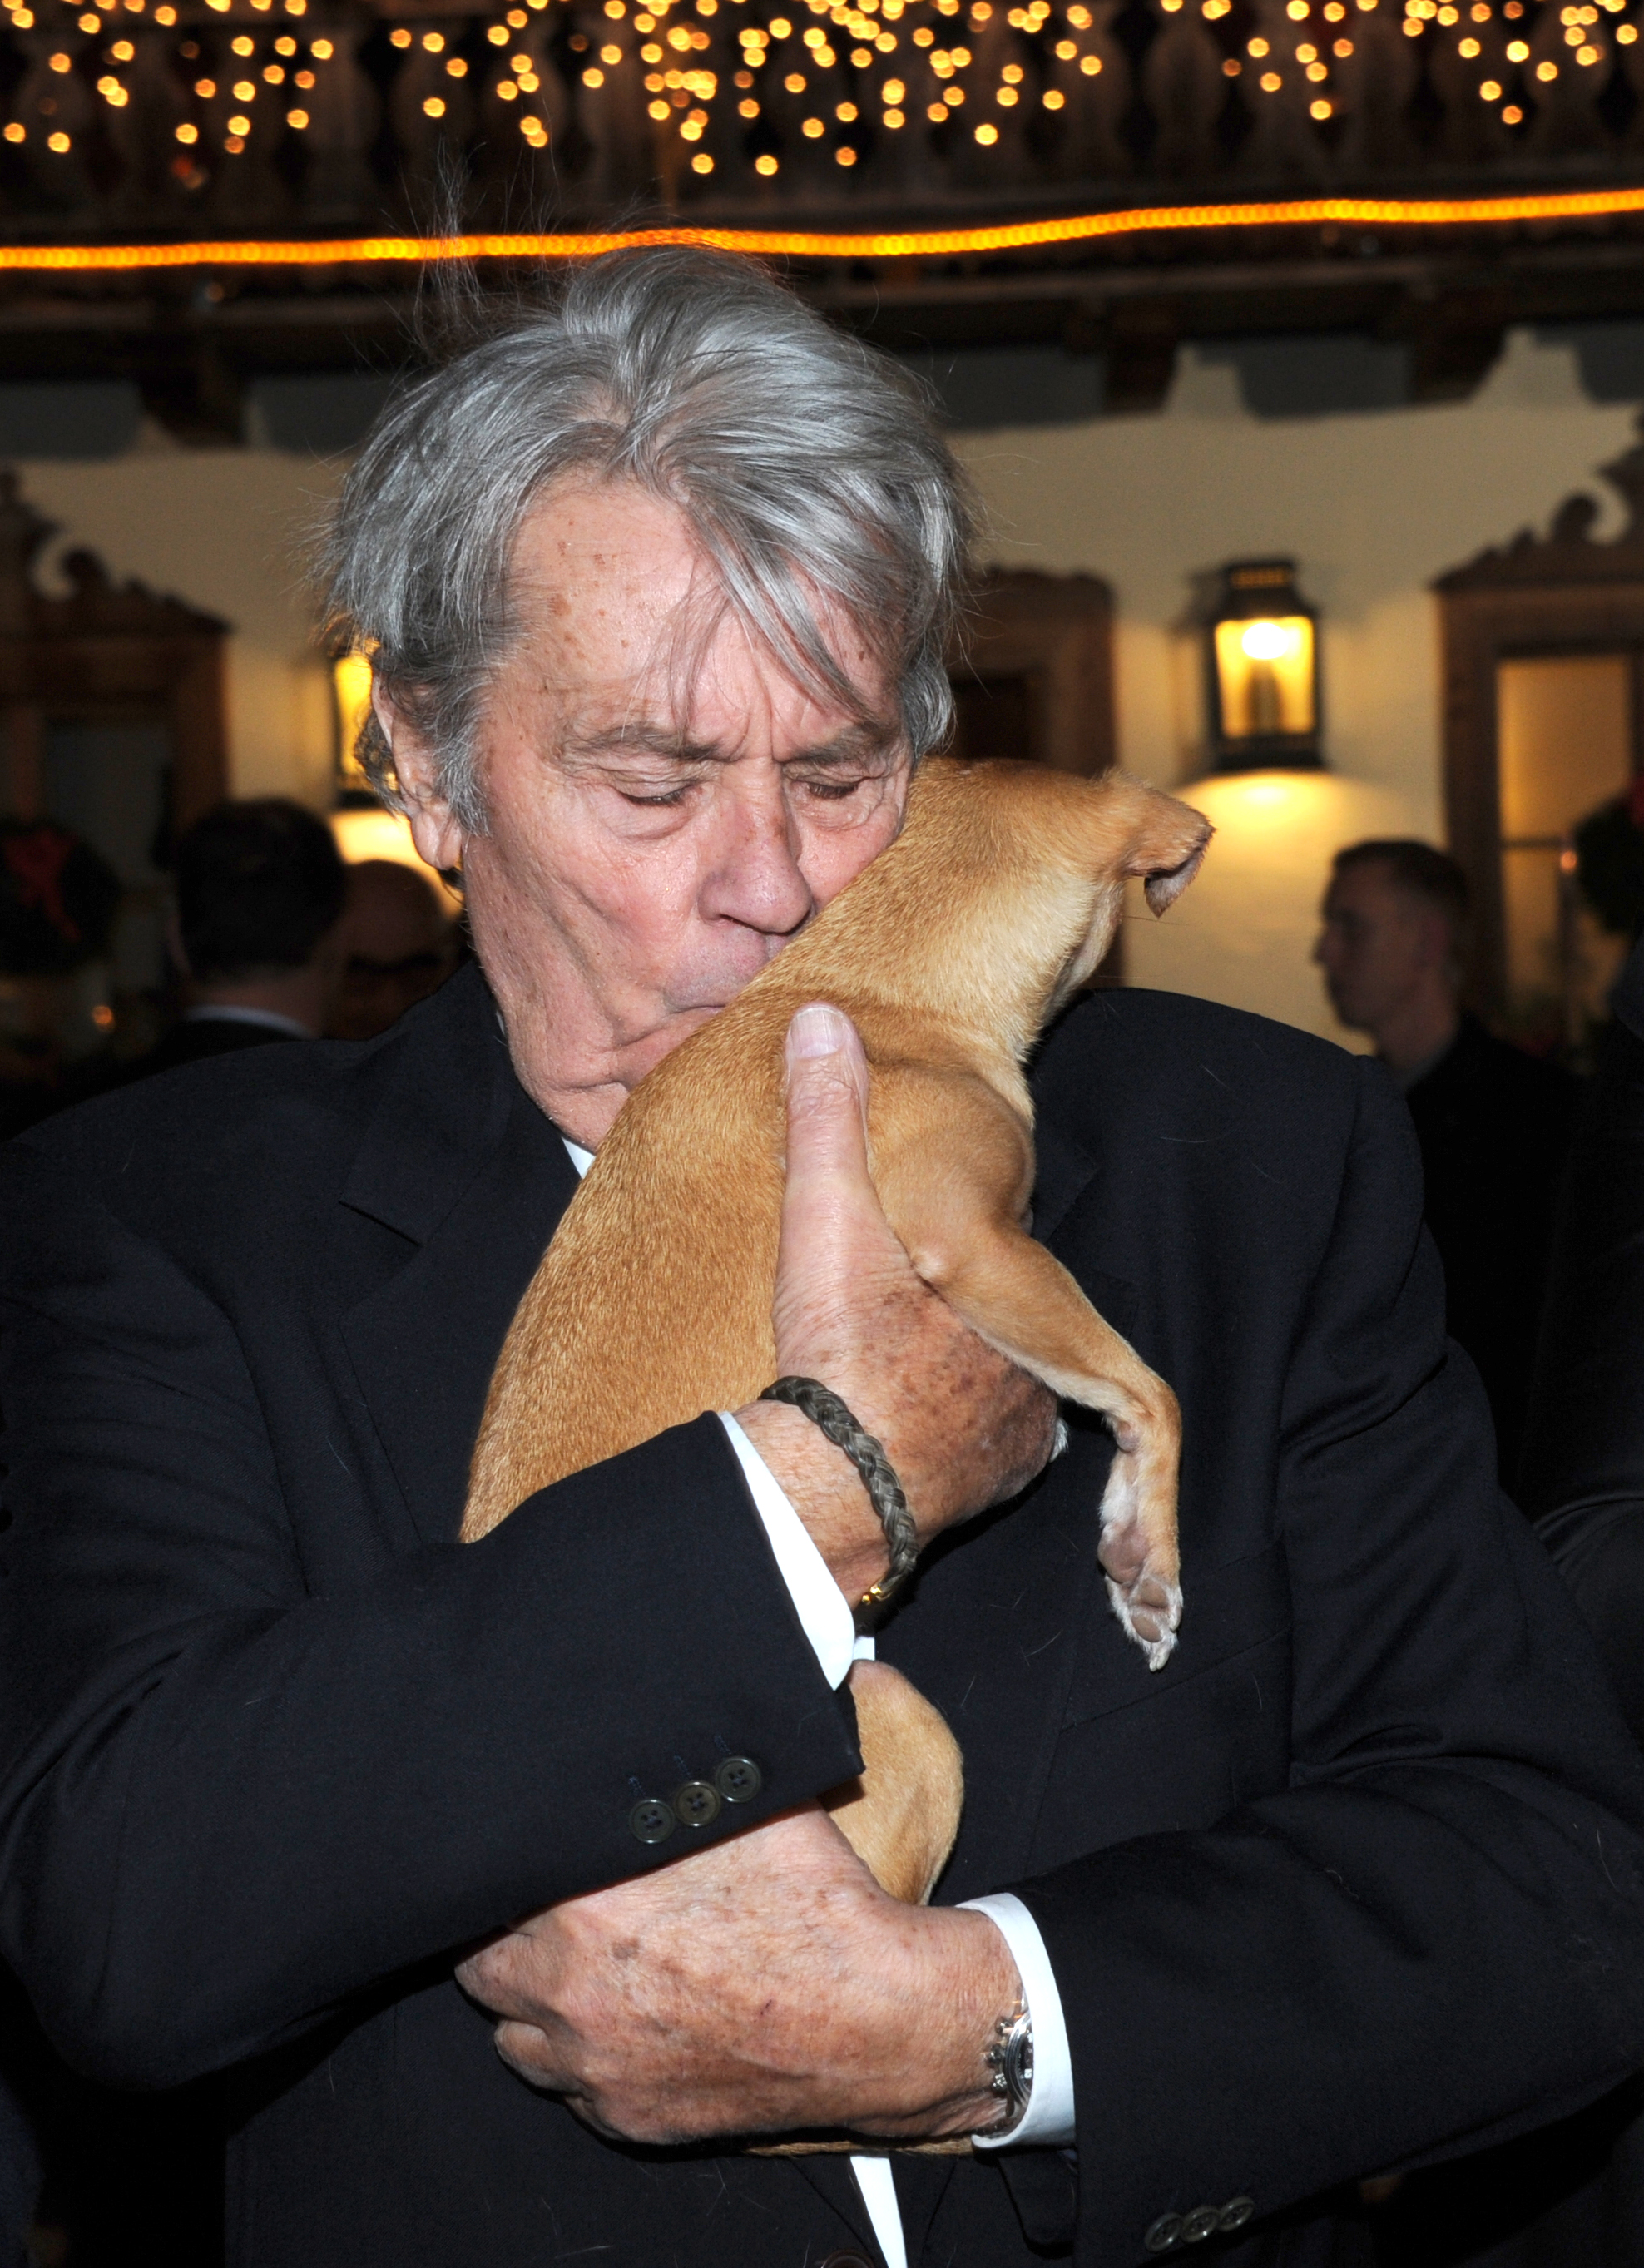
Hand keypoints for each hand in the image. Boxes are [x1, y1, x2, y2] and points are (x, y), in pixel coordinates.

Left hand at [456, 1803, 1020, 2144]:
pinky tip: (619, 2022)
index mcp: (579, 1907)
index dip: (506, 1867)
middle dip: (508, 1933)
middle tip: (549, 1910)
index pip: (488, 1886)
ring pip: (513, 2033)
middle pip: (483, 1963)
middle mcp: (566, 1992)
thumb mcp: (744, 1799)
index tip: (530, 1857)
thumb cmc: (811, 1902)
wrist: (871, 2016)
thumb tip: (650, 1715)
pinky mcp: (625, 2117)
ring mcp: (592, 2066)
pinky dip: (580, 2057)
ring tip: (575, 1967)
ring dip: (532, 2000)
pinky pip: (568, 2087)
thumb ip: (676, 1764)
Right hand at [735, 1002, 1056, 1601]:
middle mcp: (1027, 1351)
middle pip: (995, 1312)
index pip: (991, 1246)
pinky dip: (954, 1437)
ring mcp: (1021, 1424)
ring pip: (997, 1379)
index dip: (945, 1248)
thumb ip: (825, 1119)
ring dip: (956, 1376)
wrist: (832, 1484)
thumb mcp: (822, 1219)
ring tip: (890, 1376)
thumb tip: (822, 1019)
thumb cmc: (838, 1351)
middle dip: (954, 1312)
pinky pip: (988, 1446)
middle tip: (887, 1321)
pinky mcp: (1002, 1483)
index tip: (905, 1260)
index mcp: (998, 1282)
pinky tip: (902, 1430)